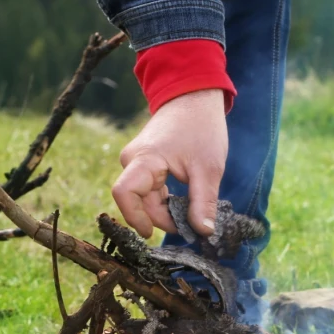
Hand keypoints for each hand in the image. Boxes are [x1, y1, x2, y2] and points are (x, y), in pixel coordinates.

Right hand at [111, 88, 227, 238]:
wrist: (195, 98)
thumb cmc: (201, 129)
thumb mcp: (209, 169)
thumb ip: (203, 202)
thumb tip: (204, 233)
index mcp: (144, 159)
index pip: (125, 193)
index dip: (136, 217)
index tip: (153, 234)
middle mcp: (133, 160)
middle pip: (137, 201)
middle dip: (161, 218)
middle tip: (190, 227)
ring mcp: (137, 162)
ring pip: (144, 198)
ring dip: (164, 211)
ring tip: (191, 216)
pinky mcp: (144, 164)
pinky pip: (148, 190)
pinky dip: (165, 201)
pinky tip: (184, 205)